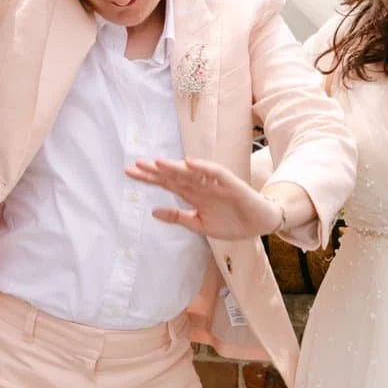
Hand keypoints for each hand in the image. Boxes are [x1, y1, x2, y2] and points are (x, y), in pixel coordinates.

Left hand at [127, 157, 282, 239]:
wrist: (258, 225)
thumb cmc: (231, 222)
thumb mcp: (199, 224)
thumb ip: (178, 217)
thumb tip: (152, 212)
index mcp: (192, 194)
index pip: (166, 183)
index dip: (148, 178)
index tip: (129, 172)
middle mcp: (200, 186)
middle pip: (174, 176)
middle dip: (155, 171)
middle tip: (136, 165)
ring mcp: (214, 184)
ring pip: (191, 172)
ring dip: (174, 167)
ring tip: (157, 163)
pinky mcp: (230, 184)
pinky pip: (215, 173)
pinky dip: (203, 167)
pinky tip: (190, 162)